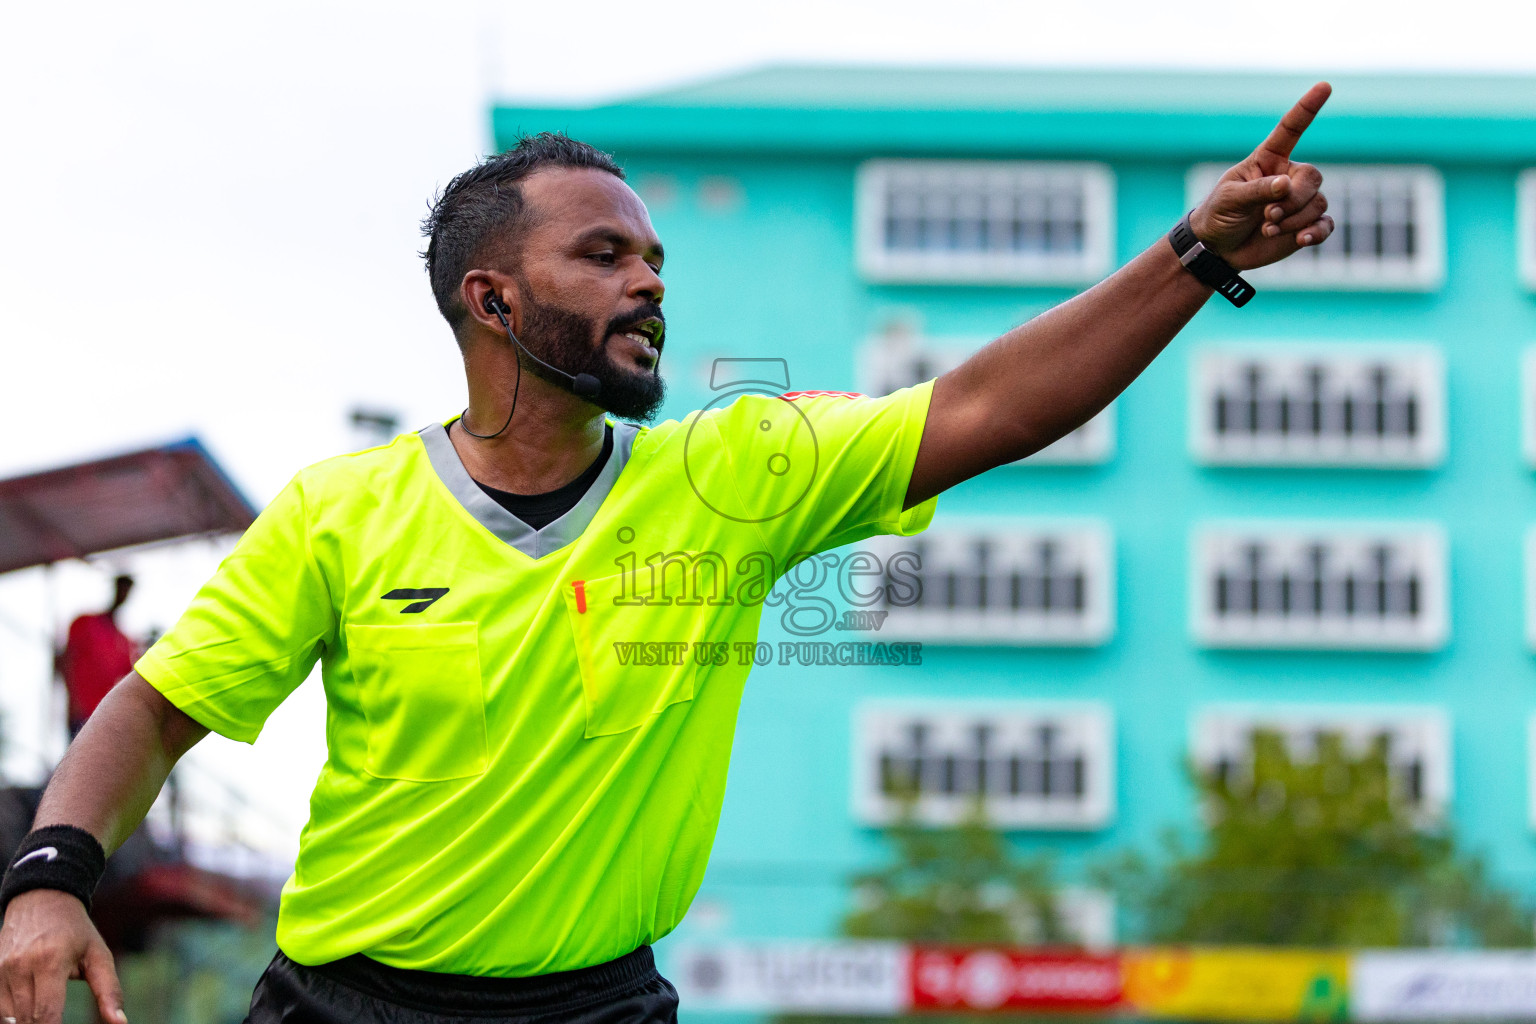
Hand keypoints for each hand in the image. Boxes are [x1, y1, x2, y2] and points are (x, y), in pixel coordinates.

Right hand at [0, 890, 125, 1023]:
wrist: (41, 900)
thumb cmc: (76, 931)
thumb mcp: (99, 955)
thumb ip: (109, 990)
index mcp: (51, 961)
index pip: (46, 1013)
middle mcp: (21, 966)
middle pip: (27, 1019)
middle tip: (59, 1022)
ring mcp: (2, 969)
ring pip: (9, 1018)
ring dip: (26, 1022)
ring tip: (46, 1016)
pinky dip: (12, 1017)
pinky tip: (27, 1013)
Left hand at [1189, 82, 1334, 270]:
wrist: (1218, 248)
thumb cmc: (1219, 214)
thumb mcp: (1230, 199)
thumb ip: (1257, 191)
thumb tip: (1286, 185)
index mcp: (1268, 160)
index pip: (1291, 129)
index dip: (1307, 108)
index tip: (1324, 85)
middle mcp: (1288, 177)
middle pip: (1312, 177)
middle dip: (1294, 199)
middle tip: (1268, 216)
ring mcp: (1298, 202)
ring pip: (1318, 203)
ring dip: (1295, 219)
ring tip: (1267, 228)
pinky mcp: (1305, 225)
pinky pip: (1325, 224)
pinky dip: (1317, 232)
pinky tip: (1303, 239)